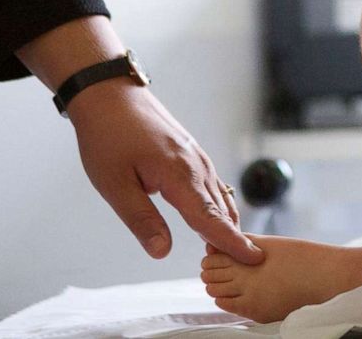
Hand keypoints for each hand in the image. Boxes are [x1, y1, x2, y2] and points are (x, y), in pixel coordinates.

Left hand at [69, 81, 263, 264]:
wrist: (110, 95)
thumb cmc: (107, 137)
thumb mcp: (114, 185)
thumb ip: (141, 219)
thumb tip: (162, 252)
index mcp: (179, 175)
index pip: (210, 218)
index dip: (231, 242)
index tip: (254, 258)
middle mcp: (196, 166)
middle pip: (222, 210)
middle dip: (234, 238)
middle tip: (243, 266)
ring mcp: (197, 157)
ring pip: (221, 197)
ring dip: (227, 223)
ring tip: (230, 250)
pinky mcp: (192, 153)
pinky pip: (214, 185)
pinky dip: (219, 206)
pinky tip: (214, 218)